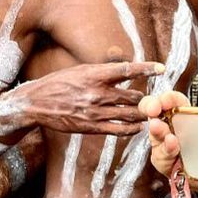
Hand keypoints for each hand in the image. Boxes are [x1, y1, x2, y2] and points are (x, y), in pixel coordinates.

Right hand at [23, 61, 162, 135]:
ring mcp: (96, 112)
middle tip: (153, 99)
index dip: (147, 69)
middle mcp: (98, 93)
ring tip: (148, 113)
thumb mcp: (80, 70)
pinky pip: (119, 130)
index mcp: (95, 75)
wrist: (36, 104)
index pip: (127, 69)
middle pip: (134, 96)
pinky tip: (138, 127)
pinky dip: (132, 129)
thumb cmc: (59, 83)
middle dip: (145, 98)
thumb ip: (103, 71)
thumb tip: (125, 67)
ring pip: (130, 114)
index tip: (161, 68)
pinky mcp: (92, 127)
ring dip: (142, 114)